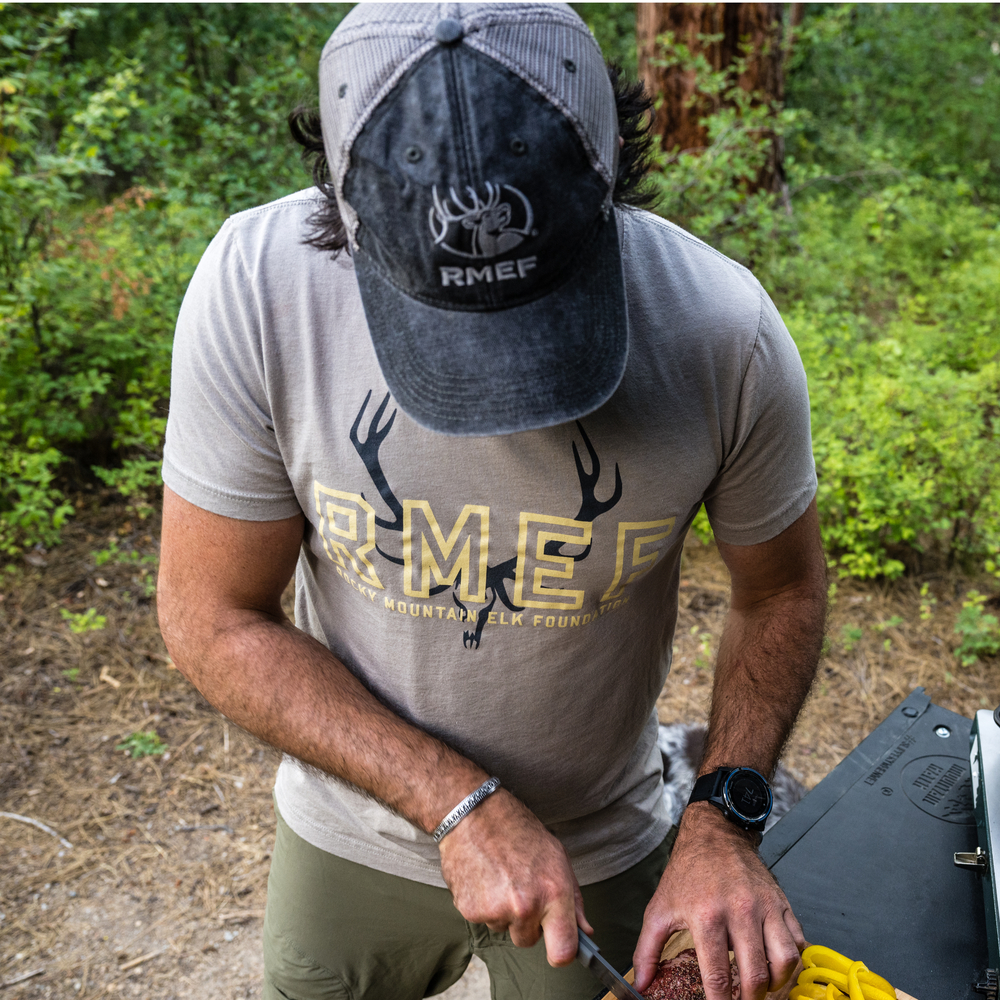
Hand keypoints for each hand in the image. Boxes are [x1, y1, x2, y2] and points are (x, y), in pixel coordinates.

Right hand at [438, 788, 592, 966]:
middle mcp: (525, 906)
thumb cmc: (518, 830)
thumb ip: (573, 899)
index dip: (561, 952)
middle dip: (527, 922)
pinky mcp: (470, 910)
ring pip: (504, 929)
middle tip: (521, 888)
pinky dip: (482, 905)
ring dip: (503, 911)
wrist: (474, 813)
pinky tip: (483, 877)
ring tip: (500, 877)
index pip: (562, 952)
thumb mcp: (557, 856)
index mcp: (553, 892)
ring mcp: (496, 910)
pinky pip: (482, 920)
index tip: (558, 945)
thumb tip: (584, 931)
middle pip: (528, 941)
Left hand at [633, 803, 803, 999]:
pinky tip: (775, 964)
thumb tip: (642, 983)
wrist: (713, 834)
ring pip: (785, 961)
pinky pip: (799, 941)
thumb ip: (647, 949)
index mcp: (707, 915)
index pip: (718, 977)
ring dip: (776, 984)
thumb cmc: (687, 871)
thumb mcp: (659, 908)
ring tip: (761, 987)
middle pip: (755, 976)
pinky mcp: (781, 902)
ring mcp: (764, 905)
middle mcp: (739, 910)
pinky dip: (792, 961)